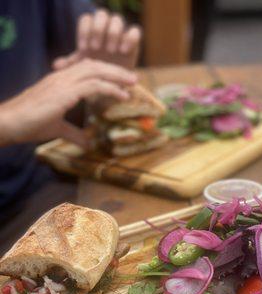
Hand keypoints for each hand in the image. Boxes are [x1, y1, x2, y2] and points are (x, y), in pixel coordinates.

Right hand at [0, 59, 136, 147]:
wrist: (10, 123)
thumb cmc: (28, 124)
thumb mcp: (57, 129)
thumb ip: (74, 135)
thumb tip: (89, 145)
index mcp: (60, 82)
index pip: (86, 69)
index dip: (104, 73)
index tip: (119, 81)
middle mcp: (62, 77)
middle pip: (94, 65)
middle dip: (115, 70)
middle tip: (133, 78)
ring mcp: (62, 83)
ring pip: (95, 71)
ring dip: (117, 76)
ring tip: (133, 83)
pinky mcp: (64, 93)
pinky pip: (93, 85)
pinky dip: (110, 88)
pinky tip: (122, 95)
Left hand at [53, 9, 140, 70]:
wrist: (113, 82)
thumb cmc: (96, 71)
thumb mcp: (82, 68)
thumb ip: (70, 64)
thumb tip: (55, 65)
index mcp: (92, 30)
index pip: (86, 19)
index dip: (84, 31)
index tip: (84, 49)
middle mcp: (106, 27)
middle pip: (102, 14)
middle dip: (98, 29)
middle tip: (96, 48)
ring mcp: (121, 32)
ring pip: (118, 20)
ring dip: (113, 33)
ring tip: (111, 51)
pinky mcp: (134, 41)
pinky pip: (135, 31)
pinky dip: (129, 39)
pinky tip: (123, 51)